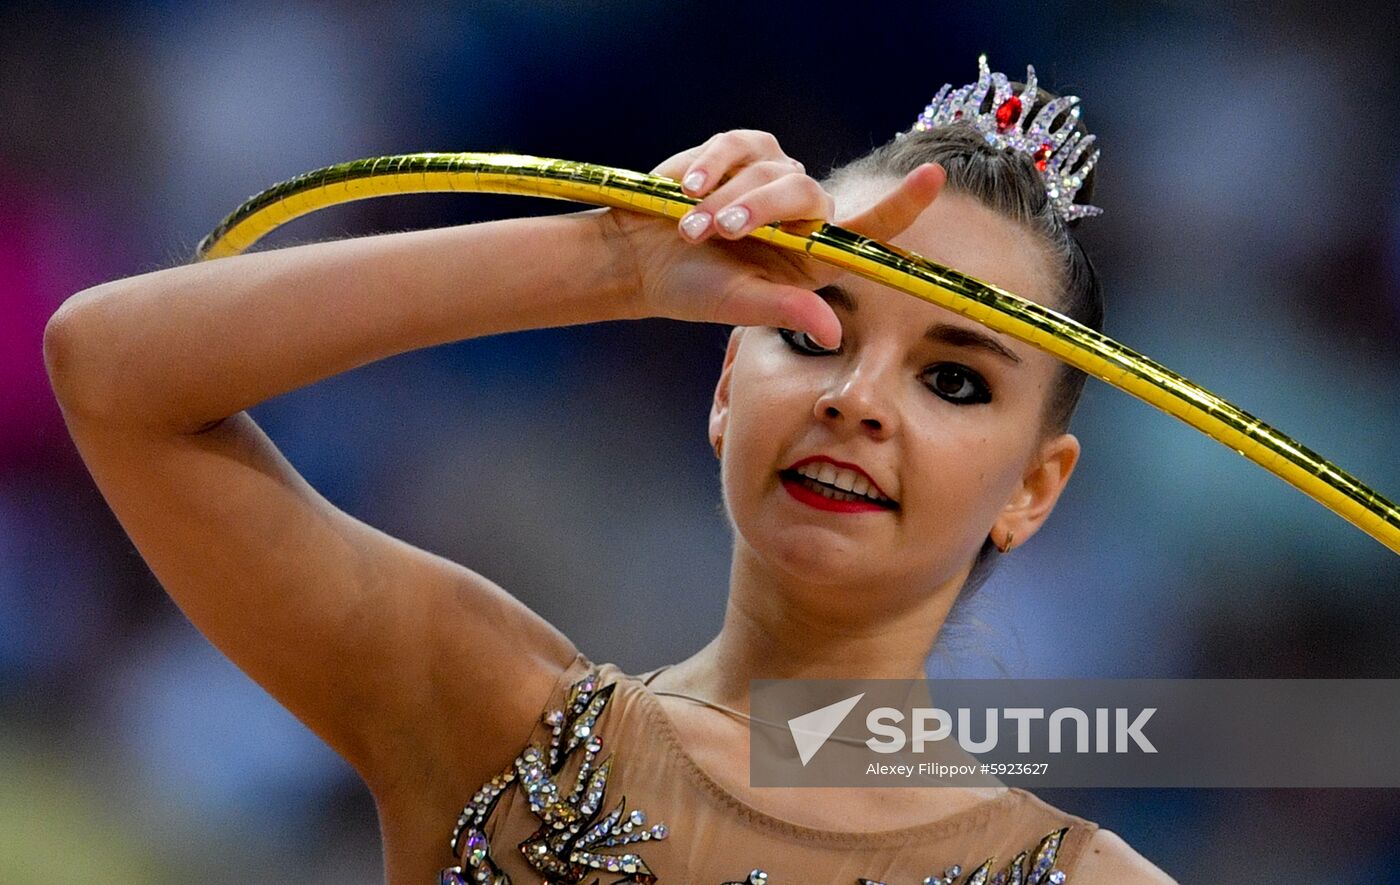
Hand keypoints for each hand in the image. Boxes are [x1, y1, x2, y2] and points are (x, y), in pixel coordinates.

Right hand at [602, 129, 945, 347]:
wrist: (641, 257)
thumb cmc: (692, 288)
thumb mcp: (738, 304)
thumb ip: (785, 310)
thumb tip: (835, 333)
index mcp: (814, 257)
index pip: (870, 231)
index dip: (903, 203)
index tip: (933, 176)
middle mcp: (803, 215)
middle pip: (808, 195)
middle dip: (758, 210)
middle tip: (713, 233)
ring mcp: (774, 178)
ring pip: (770, 171)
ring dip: (723, 198)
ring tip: (687, 226)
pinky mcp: (741, 151)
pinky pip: (735, 145)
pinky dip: (707, 166)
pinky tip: (683, 189)